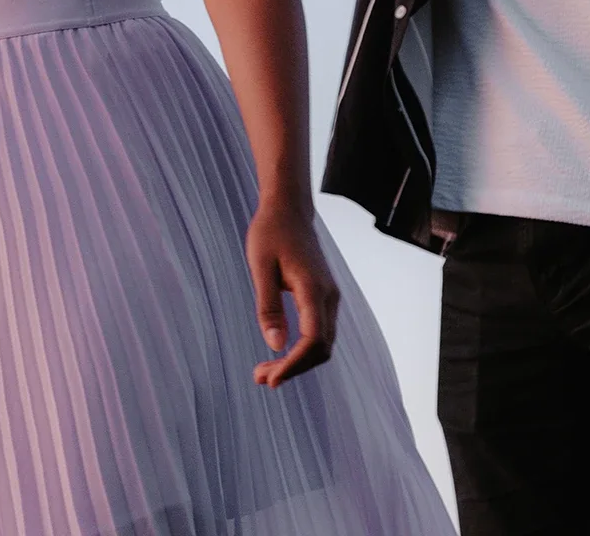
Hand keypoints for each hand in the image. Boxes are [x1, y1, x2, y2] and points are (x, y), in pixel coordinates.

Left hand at [247, 198, 339, 387]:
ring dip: (297, 362)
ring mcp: (329, 297)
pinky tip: (280, 353)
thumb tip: (275, 344)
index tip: (270, 379)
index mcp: (313, 289)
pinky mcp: (323, 297)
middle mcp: (328, 296)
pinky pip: (319, 332)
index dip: (294, 364)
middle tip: (260, 378)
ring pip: (322, 343)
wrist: (288, 209)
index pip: (313, 340)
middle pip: (321, 348)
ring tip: (264, 371)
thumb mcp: (260, 267)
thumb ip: (268, 306)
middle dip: (293, 368)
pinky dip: (302, 349)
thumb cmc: (270, 233)